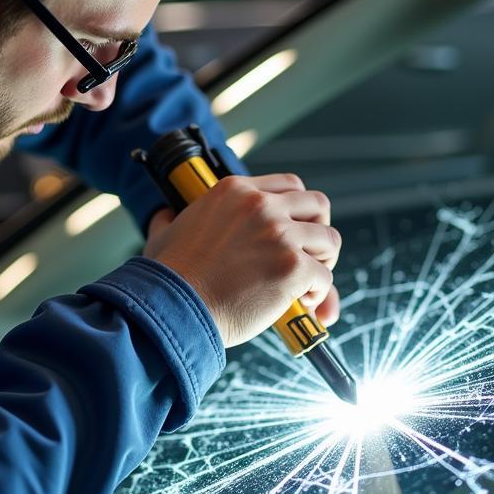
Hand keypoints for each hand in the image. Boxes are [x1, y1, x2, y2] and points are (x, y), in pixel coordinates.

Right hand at [144, 174, 341, 347]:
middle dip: (319, 230)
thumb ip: (171, 220)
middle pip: (317, 205)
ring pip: (329, 239)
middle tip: (309, 255)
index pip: (289, 185)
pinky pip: (324, 277)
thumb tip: (163, 215)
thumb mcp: (164, 235)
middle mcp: (260, 206)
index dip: (297, 211)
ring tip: (307, 283)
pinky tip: (300, 304)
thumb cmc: (167, 280)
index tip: (292, 232)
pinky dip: (319, 294)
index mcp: (234, 191)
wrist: (173, 308)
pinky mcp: (291, 267)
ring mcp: (278, 235)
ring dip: (323, 262)